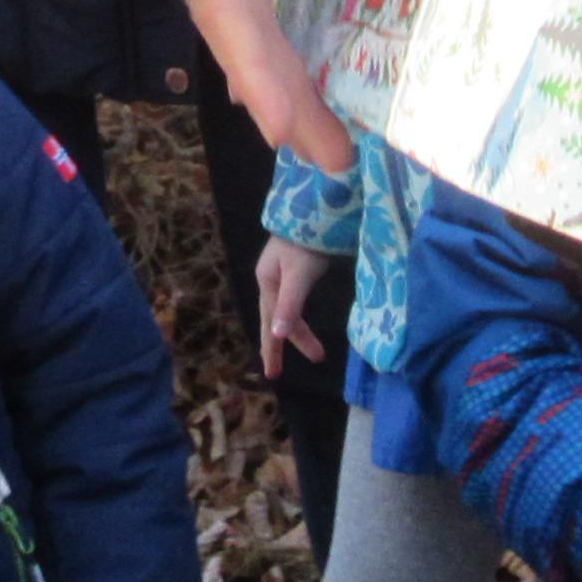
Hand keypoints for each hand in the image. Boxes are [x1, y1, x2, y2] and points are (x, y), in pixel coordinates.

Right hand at [256, 238, 335, 381]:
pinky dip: (295, 316)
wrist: (313, 205)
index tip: (272, 376)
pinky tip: (299, 320)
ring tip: (311, 350)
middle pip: (275, 319)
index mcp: (268, 283)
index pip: (271, 324)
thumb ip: (289, 305)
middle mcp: (270, 279)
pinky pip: (292, 299)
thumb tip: (277, 335)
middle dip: (281, 345)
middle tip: (278, 373)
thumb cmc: (306, 241)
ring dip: (294, 332)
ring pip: (285, 310)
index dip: (273, 349)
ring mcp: (281, 272)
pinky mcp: (294, 266)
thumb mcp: (298, 276)